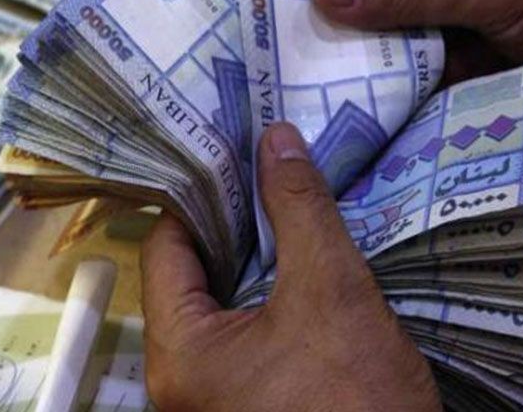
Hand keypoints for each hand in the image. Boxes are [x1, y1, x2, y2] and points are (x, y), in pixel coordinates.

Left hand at [140, 123, 438, 411]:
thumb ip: (299, 209)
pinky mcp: (250, 403)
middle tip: (266, 169)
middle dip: (232, 221)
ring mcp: (214, 396)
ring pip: (223, 304)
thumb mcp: (331, 292)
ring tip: (288, 203)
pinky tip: (303, 261)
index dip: (200, 194)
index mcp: (178, 352)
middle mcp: (181, 377)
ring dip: (256, 256)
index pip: (166, 247)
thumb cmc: (356, 400)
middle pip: (191, 275)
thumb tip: (276, 138)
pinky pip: (247, 333)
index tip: (235, 152)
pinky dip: (270, 294)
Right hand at [309, 0, 522, 124]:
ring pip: (382, 52)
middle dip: (349, 40)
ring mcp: (444, 25)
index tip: (334, 27)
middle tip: (336, 80)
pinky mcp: (458, 71)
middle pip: (359, 5)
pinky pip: (412, 87)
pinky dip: (405, 105)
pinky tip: (394, 125)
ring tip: (366, 109)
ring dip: (378, 79)